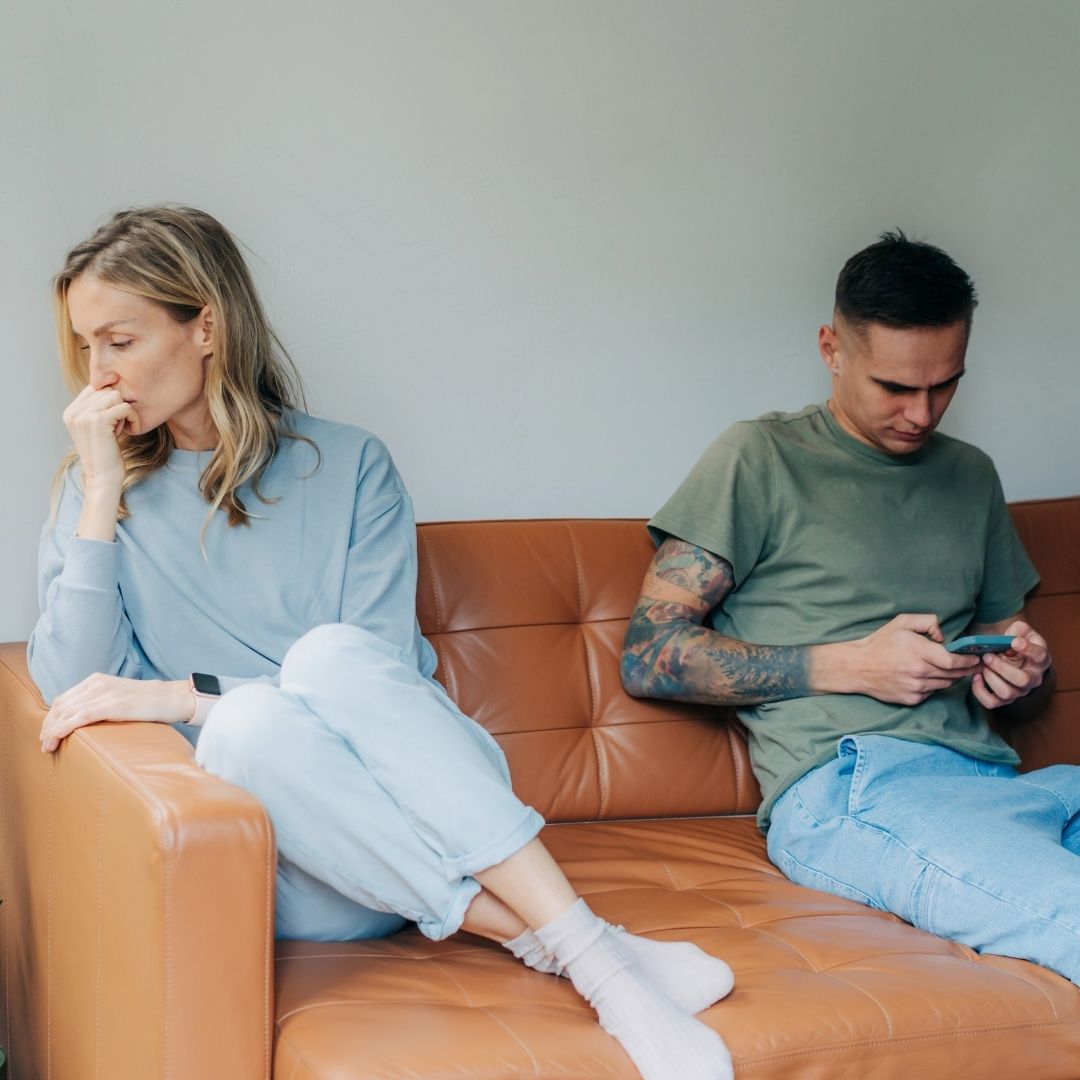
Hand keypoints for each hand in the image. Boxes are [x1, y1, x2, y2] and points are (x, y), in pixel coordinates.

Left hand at [40, 675, 191, 752]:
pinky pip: (80, 716)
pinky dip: (64, 728)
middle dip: (47, 726)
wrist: (171, 698)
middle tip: (44, 744)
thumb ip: (100, 701)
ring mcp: (105, 693)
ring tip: (48, 747)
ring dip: (52, 731)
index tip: (47, 734)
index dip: (50, 718)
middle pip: (60, 706)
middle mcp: (96, 683)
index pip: (63, 699)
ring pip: (66, 712)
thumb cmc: (148, 701)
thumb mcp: (118, 696)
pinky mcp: (112, 705)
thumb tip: (84, 719)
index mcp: (96, 680)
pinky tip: (57, 738)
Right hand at [63, 384, 135, 492]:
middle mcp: (73, 412)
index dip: (111, 400)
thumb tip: (111, 384)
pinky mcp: (98, 421)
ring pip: (116, 395)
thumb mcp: (96, 428)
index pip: (95, 387)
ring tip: (120, 428)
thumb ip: (97, 408)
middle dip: (118, 406)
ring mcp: (83, 416)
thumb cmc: (105, 454)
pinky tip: (131, 430)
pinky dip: (133, 418)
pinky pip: (125, 407)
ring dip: (125, 411)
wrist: (103, 477)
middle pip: (106, 389)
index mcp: (70, 412)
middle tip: (118, 426)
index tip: (115, 419)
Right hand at [847, 613, 979, 705]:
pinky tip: (930, 677)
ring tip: (954, 670)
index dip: (968, 660)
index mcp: (919, 652)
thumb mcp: (902, 622)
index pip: (953, 660)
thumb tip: (943, 637)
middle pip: (954, 674)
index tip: (976, 658)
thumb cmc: (880, 643)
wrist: (858, 667)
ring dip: (952, 677)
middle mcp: (919, 672)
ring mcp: (916, 688)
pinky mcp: (911, 699)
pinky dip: (934, 685)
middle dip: (967, 669)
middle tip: (975, 665)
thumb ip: (928, 622)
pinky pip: (932, 693)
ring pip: (945, 684)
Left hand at [971, 621, 1051, 709]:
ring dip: (990, 678)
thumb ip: (1018, 630)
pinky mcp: (1004, 698)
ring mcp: (1019, 690)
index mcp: (1040, 659)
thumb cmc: (1017, 642)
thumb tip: (1010, 640)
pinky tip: (976, 677)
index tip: (1014, 642)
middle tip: (987, 656)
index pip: (1040, 656)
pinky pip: (992, 702)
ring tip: (983, 665)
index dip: (1028, 649)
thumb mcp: (1021, 630)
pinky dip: (980, 691)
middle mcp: (1033, 678)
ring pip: (1007, 692)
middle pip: (1022, 680)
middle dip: (1001, 667)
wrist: (1013, 655)